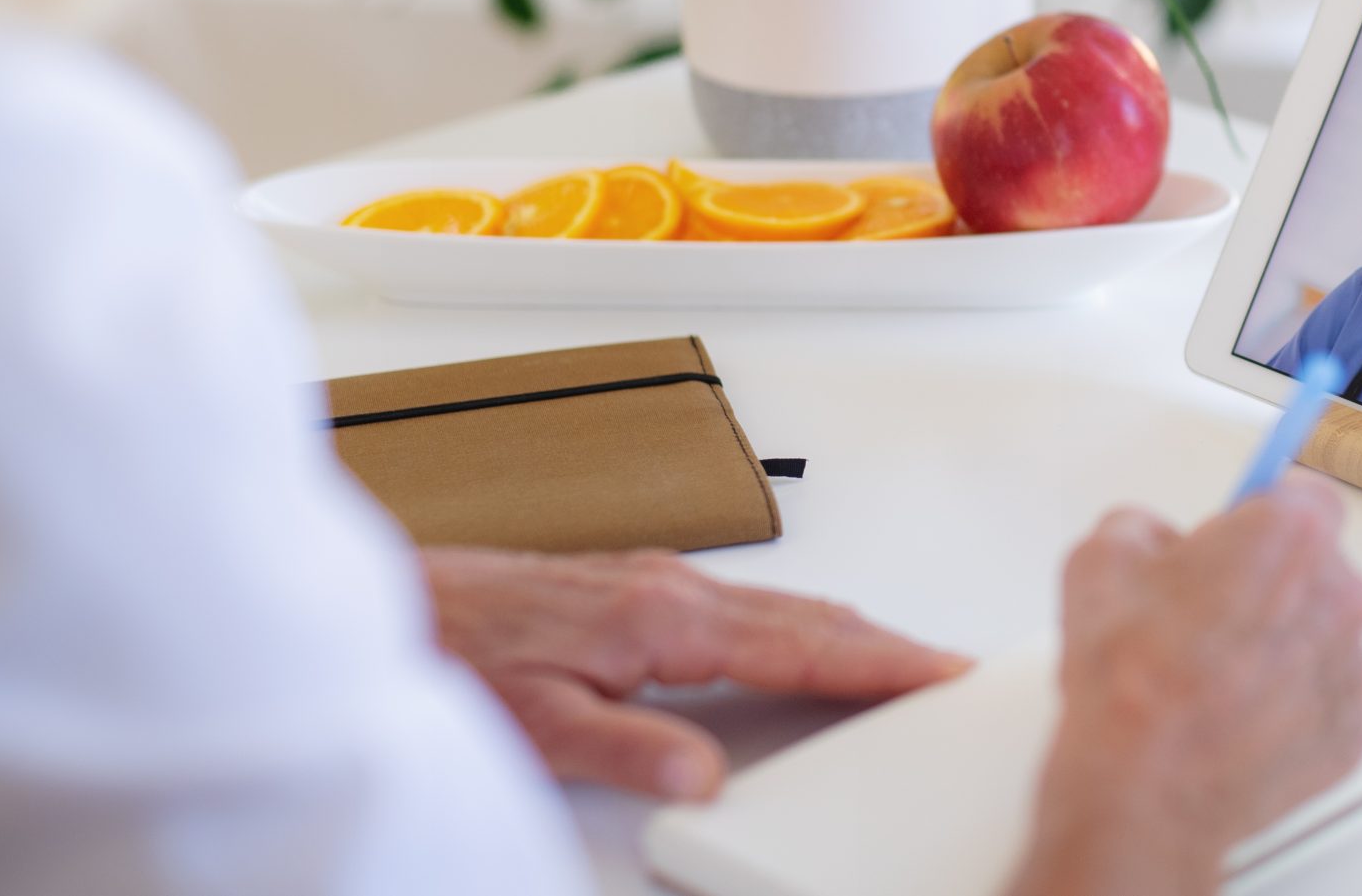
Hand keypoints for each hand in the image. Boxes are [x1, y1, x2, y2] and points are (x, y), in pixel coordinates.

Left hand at [420, 547, 967, 801]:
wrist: (415, 602)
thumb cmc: (466, 653)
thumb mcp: (540, 724)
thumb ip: (630, 748)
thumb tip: (704, 779)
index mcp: (667, 620)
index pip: (801, 643)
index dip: (878, 661)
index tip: (937, 671)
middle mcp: (677, 590)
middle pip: (810, 617)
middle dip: (886, 644)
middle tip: (947, 672)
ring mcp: (666, 582)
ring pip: (784, 607)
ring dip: (850, 632)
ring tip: (900, 662)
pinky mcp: (649, 586)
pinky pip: (754, 604)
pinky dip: (804, 624)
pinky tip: (809, 641)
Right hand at [1009, 478, 1361, 895]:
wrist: (1142, 795)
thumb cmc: (1130, 686)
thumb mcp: (1100, 561)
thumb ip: (1141, 527)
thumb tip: (1155, 542)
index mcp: (1290, 537)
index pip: (1300, 496)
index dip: (1259, 516)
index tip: (1236, 533)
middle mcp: (1339, 597)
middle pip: (1313, 568)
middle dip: (1267, 583)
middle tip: (1206, 615)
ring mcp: (1350, 671)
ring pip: (1320, 635)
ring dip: (1279, 645)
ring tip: (1213, 677)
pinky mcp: (1350, 734)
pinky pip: (1322, 698)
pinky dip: (1287, 705)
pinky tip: (1233, 717)